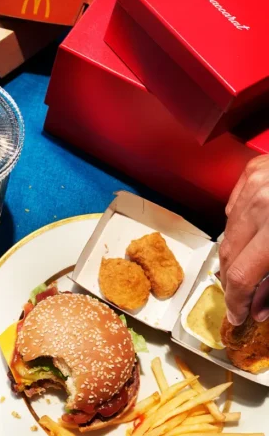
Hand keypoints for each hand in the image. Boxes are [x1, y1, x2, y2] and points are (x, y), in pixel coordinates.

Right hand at [220, 155, 268, 325]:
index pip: (242, 275)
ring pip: (228, 230)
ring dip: (236, 253)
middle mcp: (260, 204)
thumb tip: (258, 308)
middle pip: (229, 253)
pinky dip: (240, 223)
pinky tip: (254, 232)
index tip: (238, 317)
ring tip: (249, 266)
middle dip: (233, 280)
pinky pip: (234, 205)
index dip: (236, 301)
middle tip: (241, 298)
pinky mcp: (253, 170)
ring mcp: (254, 183)